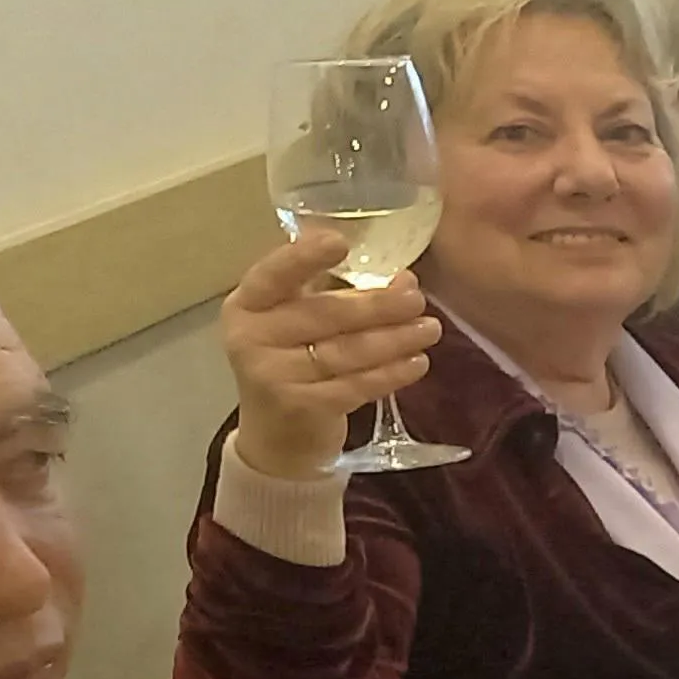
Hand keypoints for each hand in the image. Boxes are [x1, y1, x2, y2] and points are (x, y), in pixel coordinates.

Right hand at [217, 232, 442, 480]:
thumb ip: (345, 293)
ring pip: (346, 352)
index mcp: (249, 303)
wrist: (277, 437)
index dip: (304, 258)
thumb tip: (406, 279)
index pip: (274, 275)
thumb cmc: (294, 361)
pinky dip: (390, 374)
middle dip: (378, 306)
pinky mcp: (299, 407)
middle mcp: (251, 337)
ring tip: (430, 329)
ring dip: (394, 339)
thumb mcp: (304, 321)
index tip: (339, 242)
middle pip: (324, 315)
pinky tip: (418, 362)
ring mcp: (272, 375)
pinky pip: (355, 386)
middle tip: (417, 300)